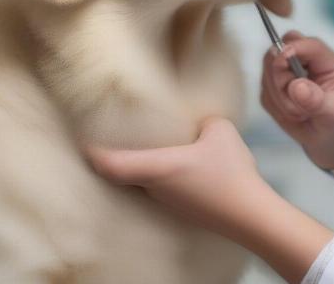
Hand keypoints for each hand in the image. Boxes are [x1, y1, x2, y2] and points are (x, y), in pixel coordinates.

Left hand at [85, 117, 267, 238]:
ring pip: (142, 182)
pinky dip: (159, 174)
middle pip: (122, 174)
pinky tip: (178, 164)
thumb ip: (205, 121)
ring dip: (140, 166)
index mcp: (158, 167)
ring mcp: (168, 202)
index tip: (83, 142)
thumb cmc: (230, 171)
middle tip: (115, 136)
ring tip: (148, 146)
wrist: (249, 213)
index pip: (112, 165)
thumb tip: (200, 124)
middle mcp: (155, 188)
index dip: (94, 154)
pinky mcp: (182, 209)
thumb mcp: (220, 131)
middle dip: (115, 156)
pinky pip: (160, 188)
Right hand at [261, 31, 333, 168]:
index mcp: (325, 60)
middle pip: (278, 51)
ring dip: (280, 99)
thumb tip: (296, 86)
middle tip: (298, 105)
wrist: (327, 136)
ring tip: (301, 113)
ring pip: (267, 73)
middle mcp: (303, 60)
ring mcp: (284, 72)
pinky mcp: (271, 86)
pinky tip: (293, 114)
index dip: (293, 48)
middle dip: (280, 78)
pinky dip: (276, 108)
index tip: (283, 59)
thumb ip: (317, 101)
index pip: (307, 44)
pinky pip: (264, 93)